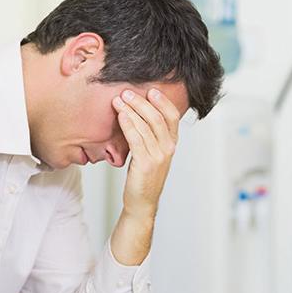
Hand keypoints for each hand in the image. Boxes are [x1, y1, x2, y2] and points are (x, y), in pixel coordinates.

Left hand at [112, 87, 182, 220]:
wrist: (141, 202)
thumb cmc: (143, 177)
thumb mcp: (151, 153)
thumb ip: (150, 135)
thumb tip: (138, 112)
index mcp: (171, 144)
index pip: (172, 117)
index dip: (163, 102)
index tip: (151, 90)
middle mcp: (168, 149)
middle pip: (157, 118)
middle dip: (141, 102)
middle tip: (127, 92)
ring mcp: (158, 157)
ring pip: (146, 126)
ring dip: (131, 110)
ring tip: (119, 100)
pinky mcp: (145, 164)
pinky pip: (137, 139)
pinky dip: (128, 124)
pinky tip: (121, 115)